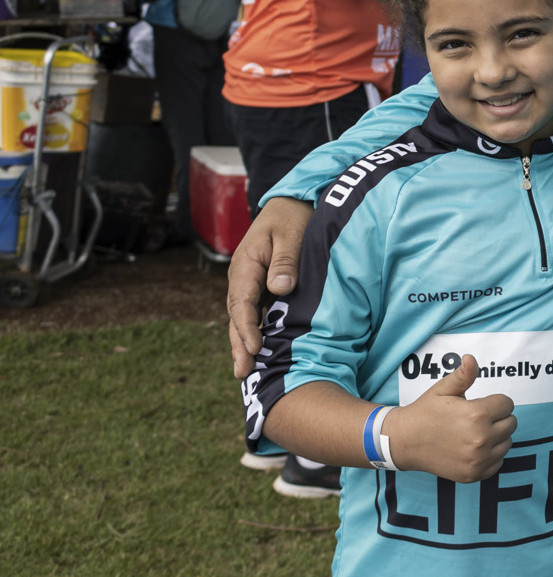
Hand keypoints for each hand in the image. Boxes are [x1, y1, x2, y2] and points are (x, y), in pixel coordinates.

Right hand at [227, 197, 312, 377]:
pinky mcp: (260, 287)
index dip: (247, 326)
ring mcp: (249, 283)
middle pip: (236, 315)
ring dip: (242, 343)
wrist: (291, 204)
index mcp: (246, 264)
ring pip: (241, 317)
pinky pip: (253, 313)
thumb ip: (286, 260)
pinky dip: (252, 332)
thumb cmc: (293, 217)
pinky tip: (258, 353)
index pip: (242, 301)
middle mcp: (242, 277)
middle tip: (243, 372)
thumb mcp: (292, 233)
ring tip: (244, 372)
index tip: (255, 348)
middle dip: (239, 344)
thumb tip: (280, 288)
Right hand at [386, 356, 516, 483]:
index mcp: (476, 415)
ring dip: (496, 437)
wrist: (405, 442)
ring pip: (507, 443)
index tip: (481, 404)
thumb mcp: (443, 389)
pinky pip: (499, 462)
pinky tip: (473, 448)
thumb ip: (463, 375)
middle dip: (498, 418)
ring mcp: (478, 460)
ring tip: (474, 432)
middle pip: (511, 423)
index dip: (495, 402)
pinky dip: (491, 455)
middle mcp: (480, 439)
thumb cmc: (426, 412)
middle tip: (477, 418)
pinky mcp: (474, 474)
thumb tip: (471, 359)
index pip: (507, 404)